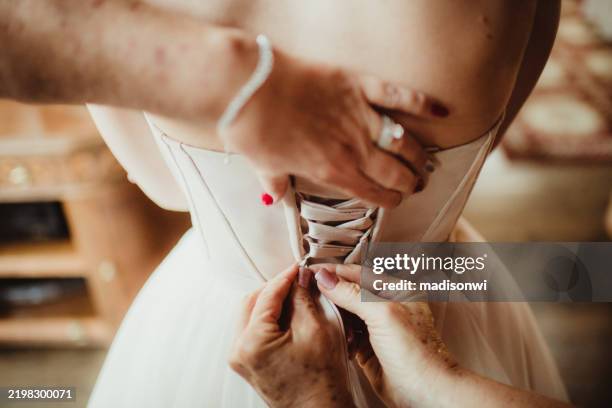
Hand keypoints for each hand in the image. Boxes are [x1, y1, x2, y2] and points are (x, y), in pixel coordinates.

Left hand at [221, 46, 446, 207]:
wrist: (249, 88)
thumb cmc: (253, 129)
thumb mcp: (263, 165)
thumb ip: (276, 183)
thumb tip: (274, 197)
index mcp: (333, 171)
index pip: (373, 194)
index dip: (389, 200)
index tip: (396, 200)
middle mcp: (353, 149)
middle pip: (395, 173)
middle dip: (411, 182)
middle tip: (417, 184)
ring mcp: (359, 117)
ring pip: (403, 142)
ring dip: (418, 155)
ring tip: (426, 162)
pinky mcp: (358, 87)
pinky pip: (398, 97)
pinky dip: (423, 103)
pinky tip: (442, 111)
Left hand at [229, 265, 354, 407]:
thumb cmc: (322, 380)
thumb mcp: (317, 329)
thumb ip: (303, 297)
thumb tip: (298, 278)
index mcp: (252, 341)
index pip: (266, 296)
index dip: (284, 278)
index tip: (297, 268)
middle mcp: (239, 350)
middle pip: (251, 302)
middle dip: (274, 289)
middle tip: (296, 281)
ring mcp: (240, 359)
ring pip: (249, 315)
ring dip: (270, 303)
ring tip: (294, 298)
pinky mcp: (246, 363)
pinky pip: (252, 330)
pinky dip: (267, 319)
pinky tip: (287, 316)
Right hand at [311, 264, 456, 407]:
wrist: (425, 393)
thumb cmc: (417, 354)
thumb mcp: (383, 314)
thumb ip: (352, 294)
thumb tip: (326, 278)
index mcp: (396, 290)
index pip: (358, 273)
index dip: (334, 271)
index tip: (312, 271)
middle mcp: (387, 307)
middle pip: (350, 292)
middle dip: (330, 292)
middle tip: (308, 290)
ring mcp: (377, 328)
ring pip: (346, 313)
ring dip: (333, 314)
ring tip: (318, 312)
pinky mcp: (368, 348)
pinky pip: (346, 334)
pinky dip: (337, 333)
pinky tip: (332, 333)